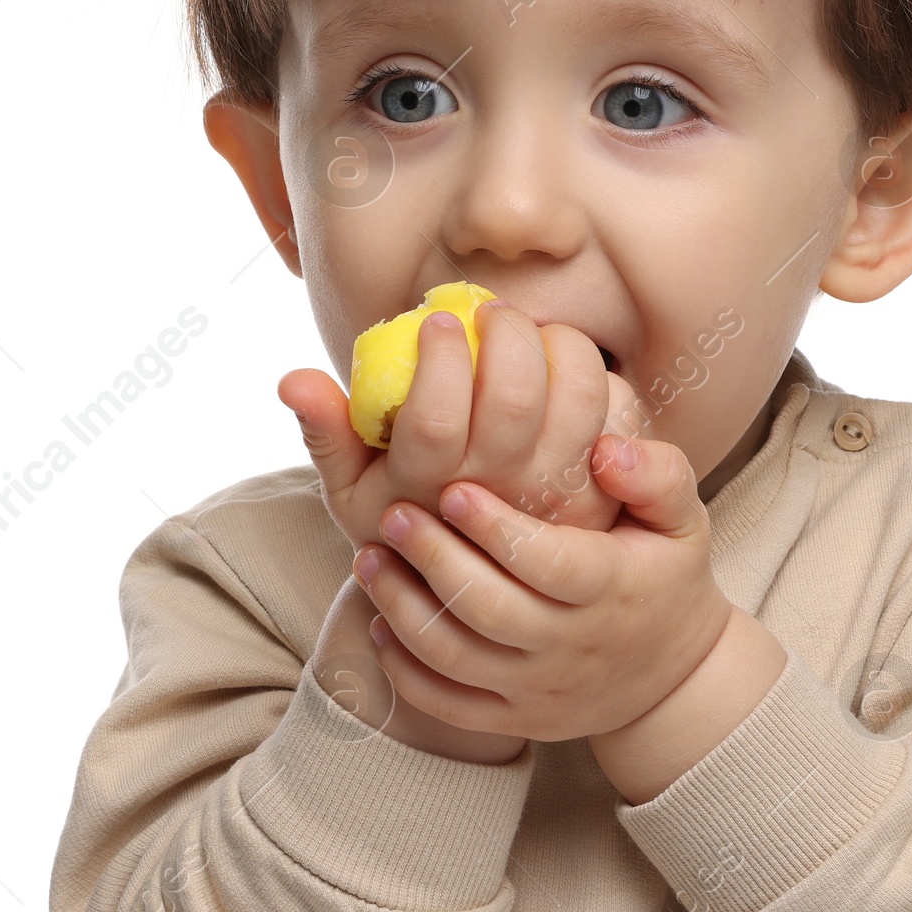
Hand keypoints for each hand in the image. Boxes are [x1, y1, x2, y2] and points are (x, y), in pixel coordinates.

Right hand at [282, 299, 637, 553]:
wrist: (484, 597)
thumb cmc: (407, 523)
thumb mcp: (351, 493)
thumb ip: (325, 434)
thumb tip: (293, 378)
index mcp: (430, 490)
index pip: (436, 417)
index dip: (438, 355)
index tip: (436, 321)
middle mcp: (499, 493)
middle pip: (514, 396)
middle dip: (504, 331)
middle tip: (490, 314)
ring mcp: (555, 492)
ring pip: (577, 396)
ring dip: (558, 342)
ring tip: (530, 333)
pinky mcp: (602, 487)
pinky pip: (618, 412)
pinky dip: (597, 373)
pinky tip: (565, 363)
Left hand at [349, 431, 736, 747]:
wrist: (676, 677)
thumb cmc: (666, 575)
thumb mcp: (684, 518)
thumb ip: (657, 472)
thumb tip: (604, 451)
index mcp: (613, 589)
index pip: (548, 563)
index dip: (496, 529)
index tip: (453, 490)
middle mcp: (573, 646)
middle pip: (489, 609)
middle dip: (433, 561)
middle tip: (393, 516)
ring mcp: (540, 690)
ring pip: (456, 657)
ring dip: (404, 608)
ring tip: (370, 559)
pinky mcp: (516, 721)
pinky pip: (449, 706)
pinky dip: (405, 671)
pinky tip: (380, 623)